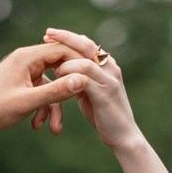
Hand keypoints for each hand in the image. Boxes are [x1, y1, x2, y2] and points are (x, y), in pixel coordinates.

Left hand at [0, 41, 79, 138]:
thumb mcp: (28, 102)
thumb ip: (56, 91)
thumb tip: (81, 80)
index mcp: (27, 57)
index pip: (62, 50)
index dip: (80, 63)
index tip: (94, 78)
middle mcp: (26, 61)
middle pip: (59, 66)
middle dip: (68, 88)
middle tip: (84, 99)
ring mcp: (24, 73)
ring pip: (51, 84)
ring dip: (54, 106)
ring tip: (54, 129)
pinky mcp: (22, 85)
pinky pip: (41, 93)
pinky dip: (43, 108)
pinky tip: (38, 125)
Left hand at [42, 29, 142, 151]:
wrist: (125, 137)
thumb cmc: (105, 116)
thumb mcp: (91, 93)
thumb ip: (81, 78)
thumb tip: (64, 66)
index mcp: (107, 65)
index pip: (86, 42)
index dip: (67, 37)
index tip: (49, 34)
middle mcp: (110, 67)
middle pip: (86, 44)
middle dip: (65, 38)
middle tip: (46, 34)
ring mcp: (110, 79)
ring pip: (85, 60)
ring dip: (66, 63)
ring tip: (54, 71)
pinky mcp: (106, 93)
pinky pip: (85, 78)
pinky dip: (70, 77)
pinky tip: (59, 81)